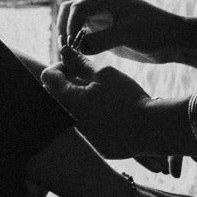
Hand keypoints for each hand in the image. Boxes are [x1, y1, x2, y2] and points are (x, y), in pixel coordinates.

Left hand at [40, 62, 156, 159]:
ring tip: (97, 97)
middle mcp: (66, 119)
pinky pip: (79, 128)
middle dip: (65, 84)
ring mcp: (77, 136)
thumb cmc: (126, 97)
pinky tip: (104, 115)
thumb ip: (80, 63)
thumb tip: (65, 51)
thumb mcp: (104, 74)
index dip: (60, 67)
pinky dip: (85, 119)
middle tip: (87, 80)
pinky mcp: (88, 145)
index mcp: (67, 99)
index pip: (48, 77)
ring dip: (74, 102)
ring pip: (65, 112)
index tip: (76, 67)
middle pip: (53, 96)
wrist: (148, 129)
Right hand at [59, 0, 186, 64]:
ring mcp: (102, 18)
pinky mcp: (105, 32)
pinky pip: (84, 34)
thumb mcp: (126, 34)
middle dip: (64, 28)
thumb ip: (101, 39)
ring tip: (70, 54)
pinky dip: (78, 43)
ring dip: (69, 35)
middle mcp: (101, 4)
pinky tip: (80, 56)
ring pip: (75, 22)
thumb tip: (79, 47)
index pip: (77, 8)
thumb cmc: (154, 31)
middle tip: (66, 49)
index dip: (70, 26)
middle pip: (70, 10)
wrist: (173, 40)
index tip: (72, 45)